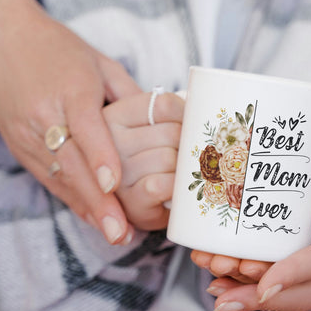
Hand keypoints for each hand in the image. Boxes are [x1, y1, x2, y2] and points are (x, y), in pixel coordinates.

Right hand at [0, 10, 140, 244]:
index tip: (114, 184)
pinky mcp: (19, 146)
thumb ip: (129, 95)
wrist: (0, 37)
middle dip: (96, 200)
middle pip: (71, 162)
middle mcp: (44, 115)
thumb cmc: (59, 47)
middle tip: (119, 230)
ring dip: (86, 207)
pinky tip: (92, 217)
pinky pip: (48, 177)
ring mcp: (28, 133)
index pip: (86, 128)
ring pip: (59, 177)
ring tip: (112, 233)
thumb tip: (160, 125)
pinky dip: (72, 198)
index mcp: (69, 89)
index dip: (100, 157)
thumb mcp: (99, 63)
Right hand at [104, 91, 184, 229]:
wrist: (132, 208)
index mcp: (114, 114)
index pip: (164, 104)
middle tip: (183, 156)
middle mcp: (108, 140)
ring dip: (182, 168)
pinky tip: (173, 189)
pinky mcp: (128, 199)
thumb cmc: (147, 159)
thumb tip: (202, 102)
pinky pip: (164, 184)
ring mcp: (115, 171)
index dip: (186, 116)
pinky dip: (176, 187)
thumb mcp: (147, 125)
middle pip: (172, 132)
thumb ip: (165, 109)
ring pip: (170, 158)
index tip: (189, 126)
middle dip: (186, 146)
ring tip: (176, 173)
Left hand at [191, 68, 310, 310]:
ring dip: (260, 293)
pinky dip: (269, 279)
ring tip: (218, 289)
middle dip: (263, 297)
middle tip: (221, 297)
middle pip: (309, 290)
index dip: (290, 275)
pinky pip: (301, 275)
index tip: (258, 283)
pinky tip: (238, 274)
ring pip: (302, 289)